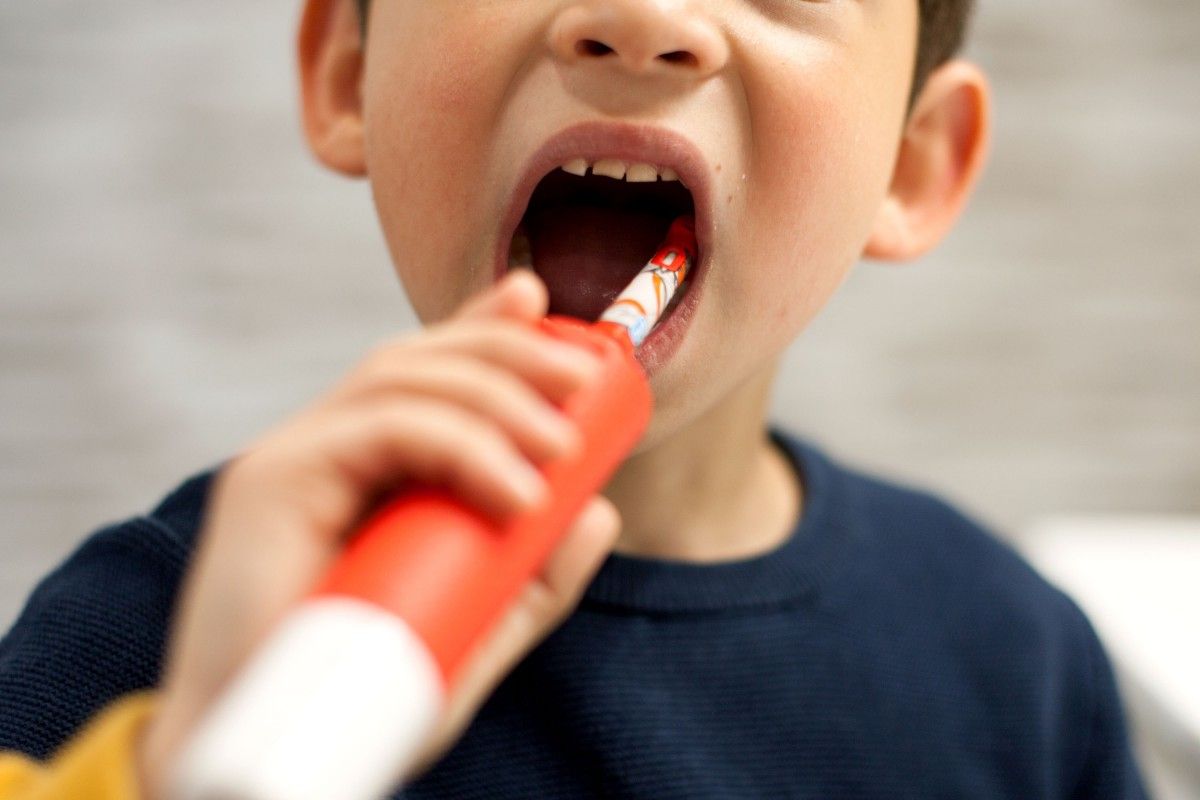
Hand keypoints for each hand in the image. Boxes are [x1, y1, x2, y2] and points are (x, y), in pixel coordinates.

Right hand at [137, 270, 620, 797]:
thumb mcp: (475, 630)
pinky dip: (460, 444)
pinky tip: (518, 489)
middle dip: (508, 351)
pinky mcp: (272, 480)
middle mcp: (322, 450)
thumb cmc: (360, 700)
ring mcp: (293, 458)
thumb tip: (599, 512)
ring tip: (563, 447)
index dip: (480, 328)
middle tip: (585, 375)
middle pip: (418, 360)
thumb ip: (534, 576)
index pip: (423, 374)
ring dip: (498, 396)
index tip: (541, 303)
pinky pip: (382, 427)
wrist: (267, 762)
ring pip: (402, 377)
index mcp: (360, 471)